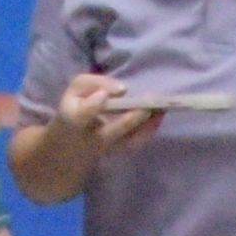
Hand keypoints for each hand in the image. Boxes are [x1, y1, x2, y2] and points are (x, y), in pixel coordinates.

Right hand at [53, 73, 167, 163]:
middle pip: (113, 132)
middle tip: (149, 103)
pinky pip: (138, 143)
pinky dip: (151, 129)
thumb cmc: (77, 107)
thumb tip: (121, 89)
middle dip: (132, 118)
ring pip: (130, 141)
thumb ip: (93, 83)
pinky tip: (160, 115)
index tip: (105, 94)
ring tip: (162, 107)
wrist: (74, 143)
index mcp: (75, 119)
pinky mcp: (120, 152)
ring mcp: (108, 148)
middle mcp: (92, 138)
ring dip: (148, 125)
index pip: (84, 115)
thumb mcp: (76, 89)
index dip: (94, 105)